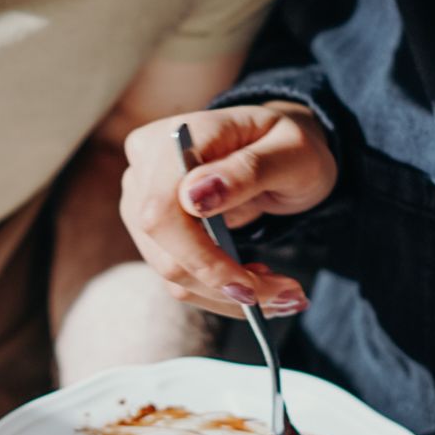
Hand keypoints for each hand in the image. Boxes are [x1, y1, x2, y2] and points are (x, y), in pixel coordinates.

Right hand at [118, 103, 338, 317]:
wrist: (280, 150)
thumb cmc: (288, 144)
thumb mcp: (291, 152)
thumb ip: (246, 170)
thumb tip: (192, 197)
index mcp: (175, 139)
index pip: (162, 210)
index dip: (198, 254)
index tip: (252, 278)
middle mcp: (146, 169)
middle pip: (165, 251)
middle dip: (225, 284)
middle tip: (288, 294)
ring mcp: (143, 202)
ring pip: (172, 273)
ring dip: (228, 294)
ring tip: (282, 291)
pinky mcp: (156, 232)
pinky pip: (180, 277)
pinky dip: (221, 290)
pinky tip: (257, 281)